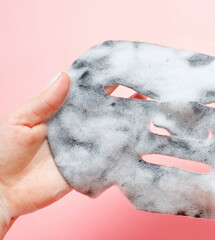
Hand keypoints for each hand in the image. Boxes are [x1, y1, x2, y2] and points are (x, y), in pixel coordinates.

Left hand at [0, 77, 146, 238]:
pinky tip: (137, 142)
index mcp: (60, 113)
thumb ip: (45, 102)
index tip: (121, 71)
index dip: (102, 83)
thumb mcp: (20, 120)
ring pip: (108, 134)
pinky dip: (121, 152)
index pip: (85, 94)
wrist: (0, 190)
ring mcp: (82, 148)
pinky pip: (105, 159)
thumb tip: (66, 76)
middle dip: (123, 102)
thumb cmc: (2, 151)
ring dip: (126, 125)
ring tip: (149, 114)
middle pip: (102, 113)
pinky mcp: (85, 169)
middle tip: (145, 91)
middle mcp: (75, 128)